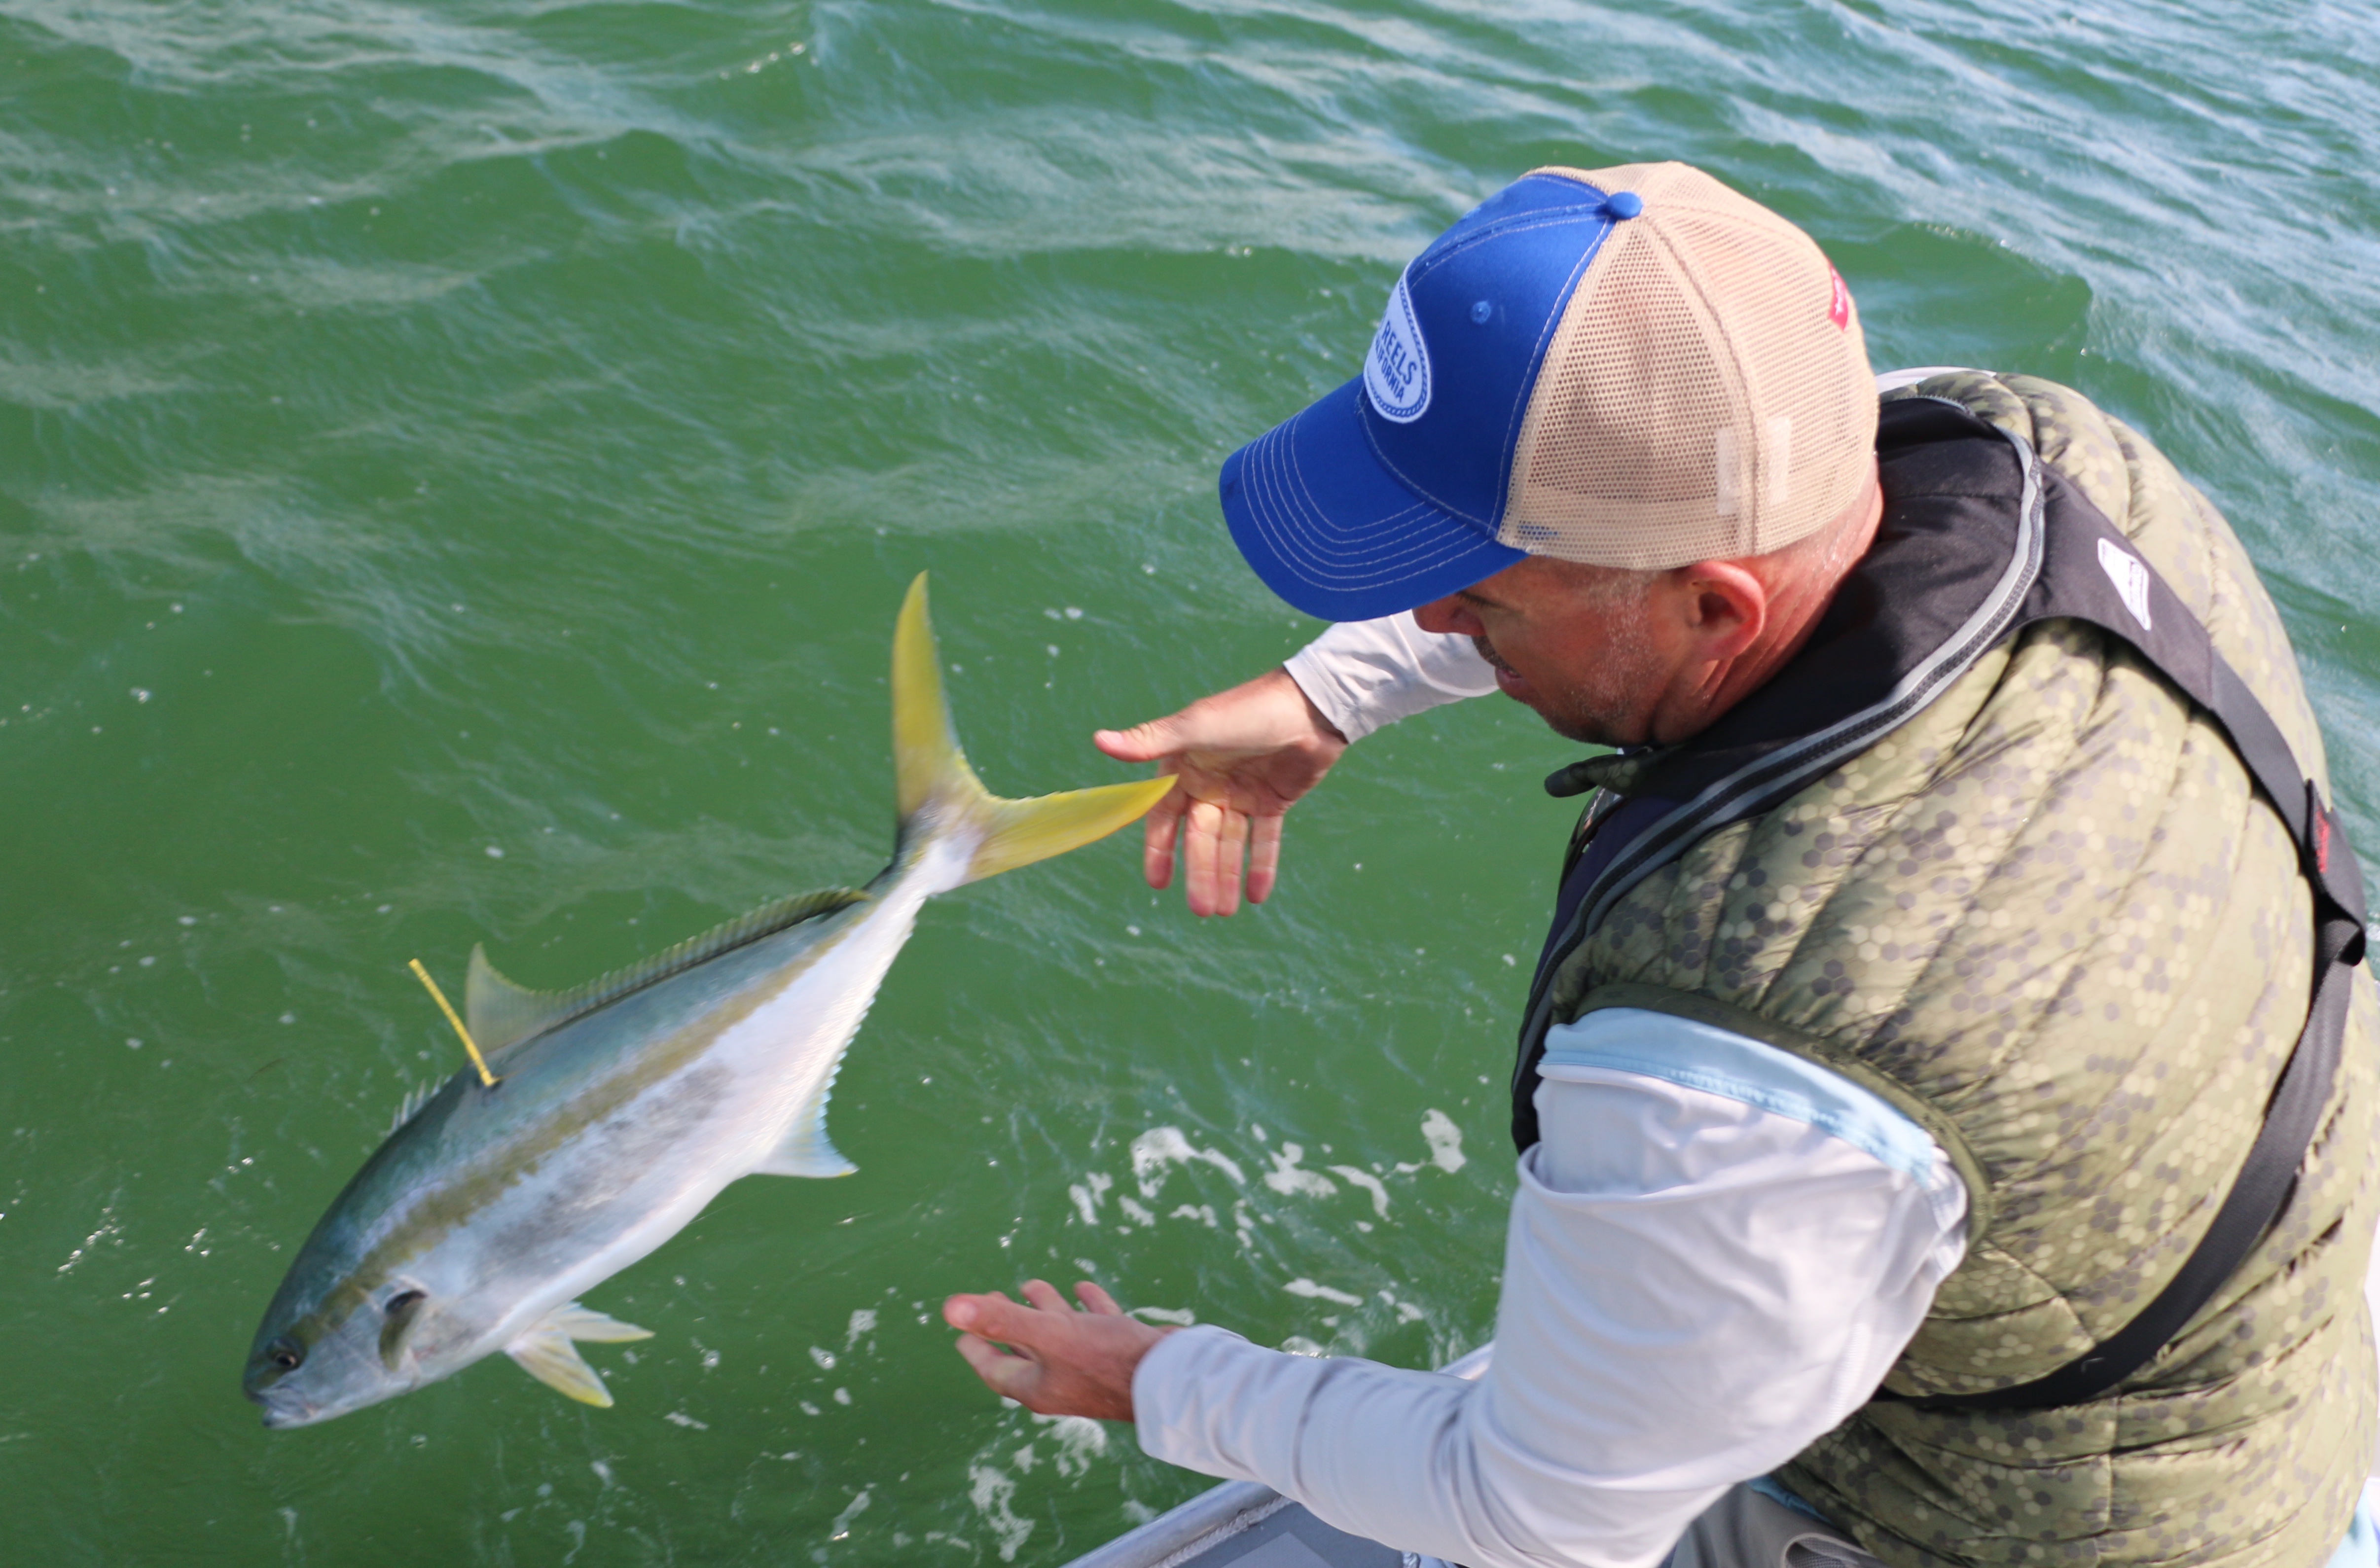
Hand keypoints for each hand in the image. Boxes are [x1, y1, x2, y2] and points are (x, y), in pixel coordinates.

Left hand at [944, 1279, 1171, 1420]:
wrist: (1170, 1377)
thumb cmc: (1106, 1360)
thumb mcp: (1048, 1335)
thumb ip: (1001, 1320)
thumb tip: (949, 1308)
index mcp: (1039, 1385)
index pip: (996, 1369)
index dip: (976, 1348)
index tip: (960, 1332)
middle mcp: (1062, 1381)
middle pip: (1025, 1353)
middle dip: (1008, 1326)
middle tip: (994, 1297)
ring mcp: (1092, 1369)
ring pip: (1061, 1337)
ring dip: (1046, 1311)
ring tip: (1035, 1286)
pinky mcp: (1120, 1354)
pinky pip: (1096, 1327)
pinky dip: (1087, 1307)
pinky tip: (1083, 1290)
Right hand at [1095, 668, 1348, 915]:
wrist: (1311, 705)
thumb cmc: (1248, 709)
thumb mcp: (1196, 726)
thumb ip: (1151, 740)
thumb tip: (1099, 740)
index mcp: (1185, 766)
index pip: (1165, 816)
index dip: (1160, 849)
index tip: (1158, 883)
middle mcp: (1210, 783)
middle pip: (1201, 838)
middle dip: (1201, 873)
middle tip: (1202, 910)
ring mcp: (1242, 794)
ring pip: (1231, 844)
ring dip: (1228, 876)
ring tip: (1225, 912)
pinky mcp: (1273, 801)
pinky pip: (1264, 840)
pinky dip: (1261, 866)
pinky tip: (1258, 896)